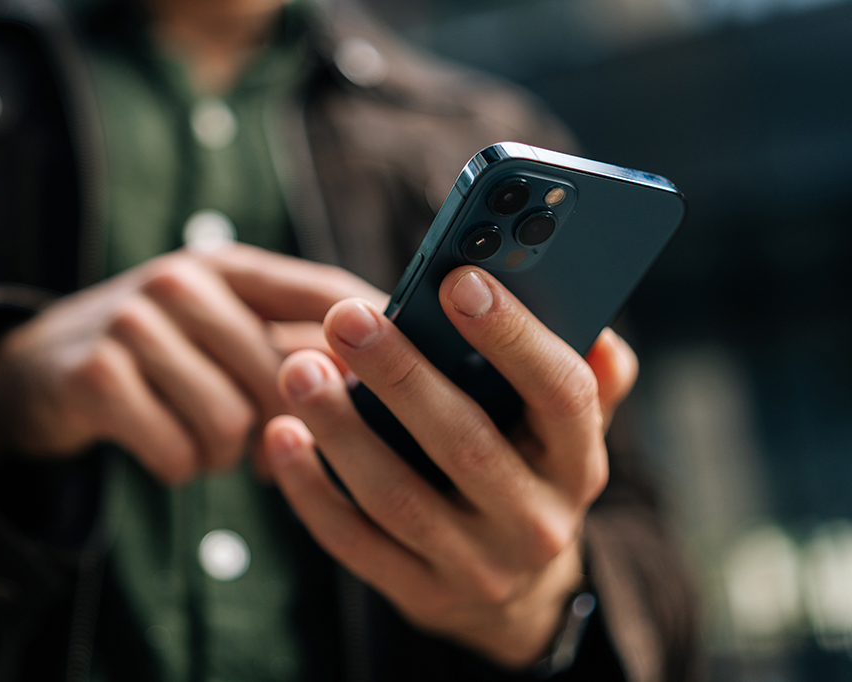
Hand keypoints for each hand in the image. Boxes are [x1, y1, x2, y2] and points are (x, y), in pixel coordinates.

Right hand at [0, 244, 383, 483]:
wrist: (35, 371)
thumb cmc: (156, 356)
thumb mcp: (220, 329)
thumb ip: (290, 345)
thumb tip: (384, 383)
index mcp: (229, 266)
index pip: (326, 292)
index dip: (375, 334)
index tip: (417, 375)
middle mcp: (184, 280)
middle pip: (285, 374)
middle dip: (283, 426)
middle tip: (265, 443)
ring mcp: (135, 321)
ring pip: (233, 421)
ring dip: (225, 454)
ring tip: (206, 441)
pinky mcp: (97, 374)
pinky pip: (179, 450)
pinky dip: (181, 466)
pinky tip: (166, 446)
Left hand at [262, 266, 637, 666]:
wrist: (517, 596)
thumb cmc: (529, 476)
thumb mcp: (567, 432)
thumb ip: (586, 378)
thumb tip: (595, 325)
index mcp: (578, 463)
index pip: (560, 394)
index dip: (512, 336)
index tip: (457, 280)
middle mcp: (535, 522)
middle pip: (465, 442)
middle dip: (401, 375)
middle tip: (347, 318)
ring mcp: (476, 567)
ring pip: (397, 495)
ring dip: (341, 429)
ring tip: (299, 369)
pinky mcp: (420, 595)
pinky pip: (354, 541)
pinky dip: (312, 488)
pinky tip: (282, 436)